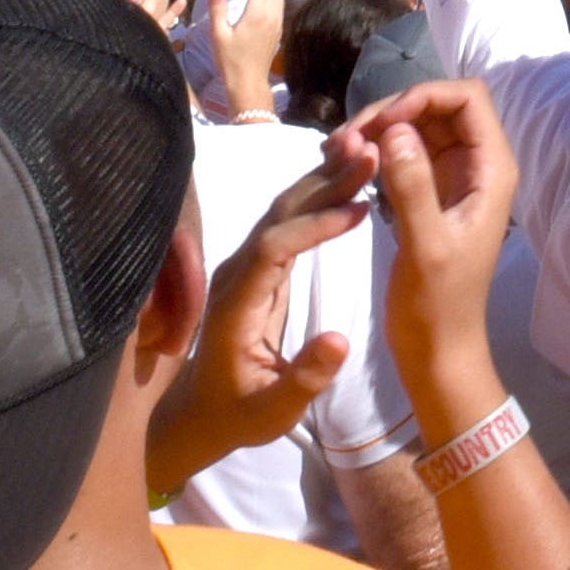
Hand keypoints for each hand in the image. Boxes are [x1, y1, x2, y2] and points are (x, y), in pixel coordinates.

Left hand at [158, 155, 373, 478]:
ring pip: (282, 211)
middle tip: (371, 154)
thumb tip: (341, 339)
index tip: (358, 210)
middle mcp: (234, 275)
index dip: (314, 225)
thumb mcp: (273, 412)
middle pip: (278, 215)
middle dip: (324, 183)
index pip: (273, 249)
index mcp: (234, 305)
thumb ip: (305, 377)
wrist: (199, 412)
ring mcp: (242, 267)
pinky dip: (318, 198)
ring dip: (323, 180)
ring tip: (367, 154)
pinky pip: (287, 222)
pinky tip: (348, 182)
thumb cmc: (237, 416)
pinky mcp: (255, 267)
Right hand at [329, 77, 516, 409]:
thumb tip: (396, 129)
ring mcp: (452, 178)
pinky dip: (376, 151)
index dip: (423, 96)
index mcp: (492, 171)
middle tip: (345, 139)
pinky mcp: (429, 193)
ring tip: (336, 149)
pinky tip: (345, 163)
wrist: (436, 349)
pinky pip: (404, 153)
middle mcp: (477, 166)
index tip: (381, 124)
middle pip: (437, 106)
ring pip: (417, 126)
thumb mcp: (425, 246)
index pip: (467, 98)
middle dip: (392, 111)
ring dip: (378, 129)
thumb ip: (413, 186)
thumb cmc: (438, 305)